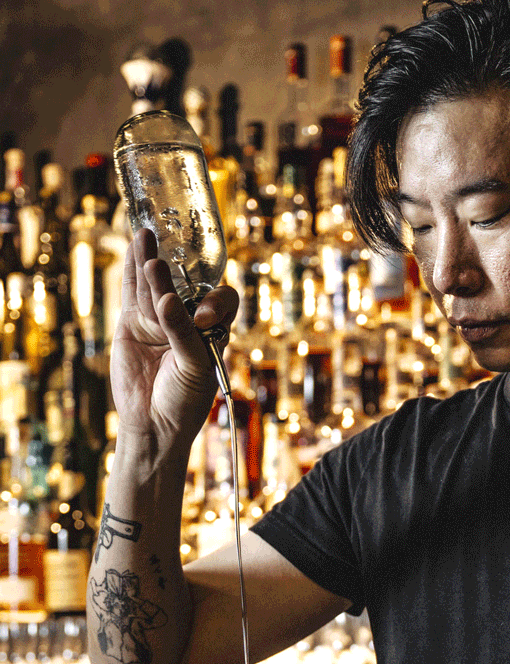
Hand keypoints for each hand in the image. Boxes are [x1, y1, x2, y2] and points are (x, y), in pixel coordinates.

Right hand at [111, 228, 238, 444]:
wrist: (154, 425)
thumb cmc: (184, 402)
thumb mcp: (194, 368)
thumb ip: (182, 334)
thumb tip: (166, 300)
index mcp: (214, 331)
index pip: (222, 301)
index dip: (214, 301)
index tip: (201, 318)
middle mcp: (188, 321)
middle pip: (185, 286)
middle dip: (174, 274)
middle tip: (163, 263)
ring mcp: (159, 320)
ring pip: (156, 285)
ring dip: (152, 262)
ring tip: (147, 238)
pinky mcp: (132, 323)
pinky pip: (133, 291)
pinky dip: (134, 268)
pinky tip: (138, 243)